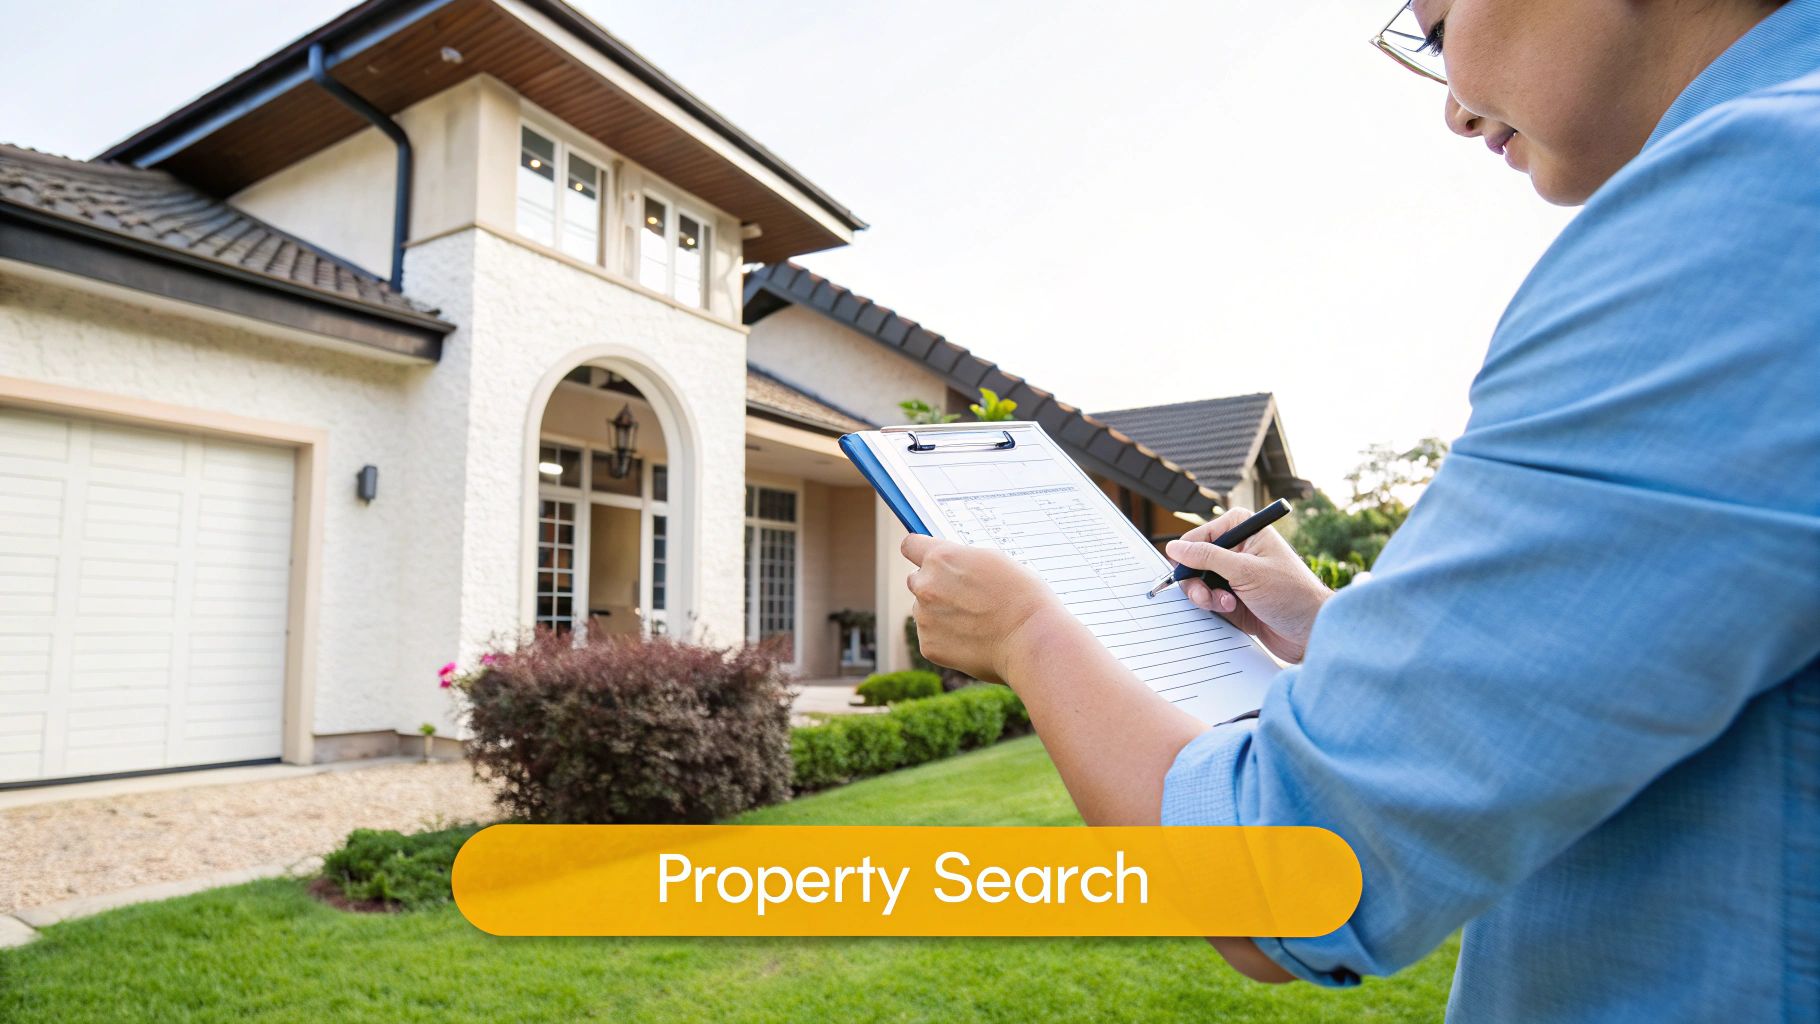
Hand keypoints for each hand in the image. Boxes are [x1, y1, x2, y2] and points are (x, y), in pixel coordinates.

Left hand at [900, 535, 1071, 683]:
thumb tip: (952, 567)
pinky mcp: (929, 646)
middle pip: (917, 580)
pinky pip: (932, 637)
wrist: (1032, 639)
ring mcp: (924, 618)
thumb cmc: (1023, 596)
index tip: (927, 558)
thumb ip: (963, 561)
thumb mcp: (994, 561)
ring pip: (924, 611)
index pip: (911, 546)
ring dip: (941, 614)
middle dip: (934, 586)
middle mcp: (926, 585)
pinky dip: (948, 639)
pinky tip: (974, 640)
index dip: (920, 552)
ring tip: (977, 622)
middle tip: (964, 597)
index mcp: (941, 558)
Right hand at [1165, 508, 1332, 663]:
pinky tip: (1234, 609)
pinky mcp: (1234, 595)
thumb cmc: (1292, 594)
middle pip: (1195, 560)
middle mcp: (1239, 548)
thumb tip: (1176, 547)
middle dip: (1197, 580)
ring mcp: (1236, 573)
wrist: (1310, 630)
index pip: (1199, 536)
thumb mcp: (1245, 571)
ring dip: (1206, 596)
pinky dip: (1215, 606)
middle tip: (1206, 594)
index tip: (1186, 572)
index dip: (1189, 555)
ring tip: (1226, 603)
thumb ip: (1207, 557)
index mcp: (1244, 529)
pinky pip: (1209, 598)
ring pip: (1199, 582)